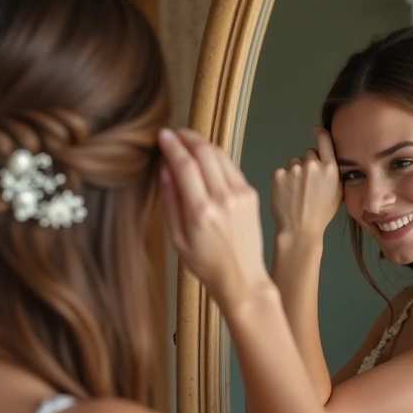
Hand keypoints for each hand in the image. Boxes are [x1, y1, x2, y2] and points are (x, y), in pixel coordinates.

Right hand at [159, 128, 271, 310]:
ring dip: (202, 143)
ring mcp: (240, 194)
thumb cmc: (208, 265)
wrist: (242, 278)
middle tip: (174, 134)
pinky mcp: (250, 194)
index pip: (184, 165)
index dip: (172, 145)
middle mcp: (223, 199)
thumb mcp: (178, 239)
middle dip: (187, 137)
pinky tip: (206, 159)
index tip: (162, 136)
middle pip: (204, 152)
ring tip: (188, 142)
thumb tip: (166, 171)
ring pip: (220, 154)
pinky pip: (231, 166)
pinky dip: (216, 158)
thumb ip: (172, 202)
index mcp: (201, 212)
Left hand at [270, 127, 341, 239]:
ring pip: (293, 162)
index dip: (319, 133)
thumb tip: (328, 156)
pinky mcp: (278, 174)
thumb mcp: (337, 192)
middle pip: (308, 153)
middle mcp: (312, 165)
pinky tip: (287, 194)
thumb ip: (333, 171)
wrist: (299, 230)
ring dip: (294, 172)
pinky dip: (283, 180)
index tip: (316, 130)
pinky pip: (281, 171)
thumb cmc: (320, 214)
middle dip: (308, 164)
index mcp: (330, 169)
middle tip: (307, 184)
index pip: (324, 140)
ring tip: (296, 192)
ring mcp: (294, 169)